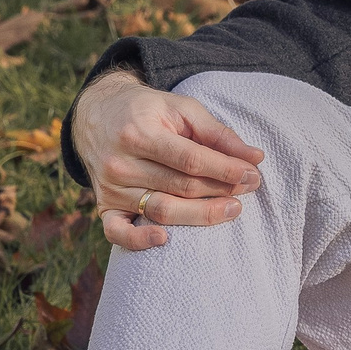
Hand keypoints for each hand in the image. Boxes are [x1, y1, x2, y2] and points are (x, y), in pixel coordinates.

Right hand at [71, 71, 266, 251]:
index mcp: (140, 133)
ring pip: (161, 210)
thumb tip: (255, 157)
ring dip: (200, 215)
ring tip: (231, 209)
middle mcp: (121, 163)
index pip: (191, 160)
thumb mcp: (181, 108)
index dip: (226, 170)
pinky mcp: (104, 206)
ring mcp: (111, 188)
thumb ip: (217, 132)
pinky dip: (139, 241)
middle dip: (221, 190)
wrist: (96, 114)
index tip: (252, 174)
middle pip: (180, 187)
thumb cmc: (146, 110)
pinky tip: (165, 240)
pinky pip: (117, 232)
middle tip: (250, 190)